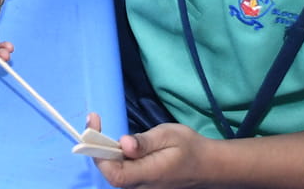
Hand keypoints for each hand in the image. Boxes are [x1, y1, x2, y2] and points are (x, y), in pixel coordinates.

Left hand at [92, 117, 212, 187]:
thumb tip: (123, 144)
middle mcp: (143, 187)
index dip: (99, 153)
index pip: (114, 173)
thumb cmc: (190, 148)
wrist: (208, 165)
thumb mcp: (169, 136)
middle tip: (95, 122)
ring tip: (101, 130)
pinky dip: (113, 157)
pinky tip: (115, 143)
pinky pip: (122, 173)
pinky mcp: (142, 184)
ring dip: (104, 151)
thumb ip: (145, 142)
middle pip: (110, 173)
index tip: (94, 125)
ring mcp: (143, 188)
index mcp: (149, 175)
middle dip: (98, 148)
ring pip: (115, 173)